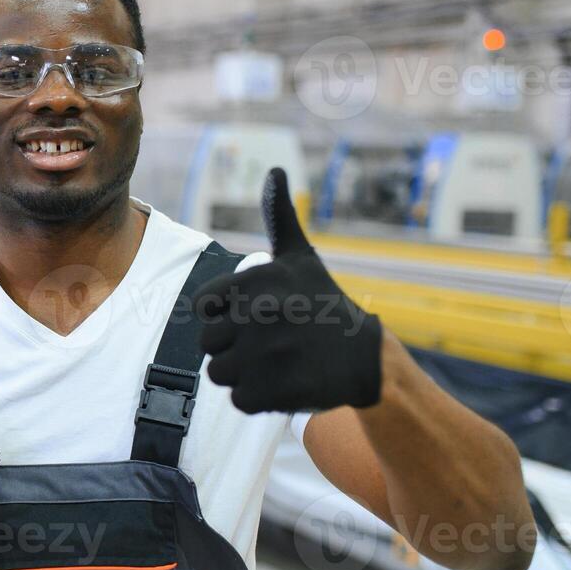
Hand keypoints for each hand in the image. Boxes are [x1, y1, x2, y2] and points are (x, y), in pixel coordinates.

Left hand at [197, 168, 381, 413]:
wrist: (367, 357)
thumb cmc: (324, 304)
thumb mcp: (301, 257)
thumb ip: (280, 217)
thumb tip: (276, 169)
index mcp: (253, 281)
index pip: (203, 307)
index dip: (224, 316)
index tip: (254, 317)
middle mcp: (255, 314)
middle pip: (208, 344)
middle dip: (234, 348)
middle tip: (269, 344)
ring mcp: (263, 354)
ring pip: (219, 374)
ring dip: (244, 375)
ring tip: (277, 363)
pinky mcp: (272, 391)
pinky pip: (238, 400)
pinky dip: (258, 399)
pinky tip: (284, 383)